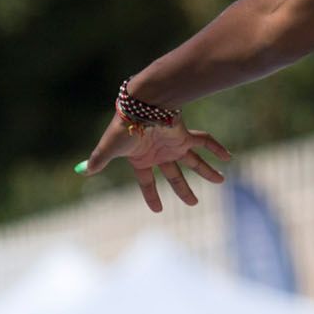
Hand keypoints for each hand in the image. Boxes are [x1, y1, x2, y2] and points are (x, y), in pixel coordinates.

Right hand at [78, 113, 231, 213]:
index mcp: (141, 159)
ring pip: (193, 161)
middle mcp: (159, 153)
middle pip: (175, 175)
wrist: (142, 104)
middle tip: (193, 203)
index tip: (158, 210)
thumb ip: (100, 159)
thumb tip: (85, 170)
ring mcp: (173, 144)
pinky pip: (204, 141)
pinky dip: (216, 148)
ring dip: (207, 171)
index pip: (147, 182)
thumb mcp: (110, 147)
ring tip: (220, 180)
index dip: (152, 196)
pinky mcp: (184, 134)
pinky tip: (227, 157)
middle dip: (184, 190)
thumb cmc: (124, 127)